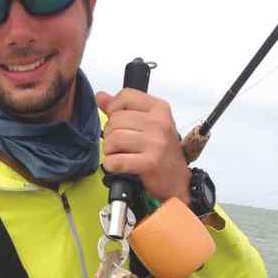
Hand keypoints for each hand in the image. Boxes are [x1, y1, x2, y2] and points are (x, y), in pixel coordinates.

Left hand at [96, 89, 190, 204]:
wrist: (177, 180)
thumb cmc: (161, 152)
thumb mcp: (148, 124)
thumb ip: (123, 109)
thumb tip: (100, 97)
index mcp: (159, 109)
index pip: (125, 96)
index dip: (113, 109)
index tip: (117, 122)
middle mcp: (159, 123)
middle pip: (115, 120)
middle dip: (110, 135)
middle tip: (118, 145)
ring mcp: (156, 143)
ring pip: (113, 139)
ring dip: (110, 151)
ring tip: (119, 155)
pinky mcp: (150, 162)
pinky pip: (116, 160)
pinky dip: (111, 165)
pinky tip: (118, 166)